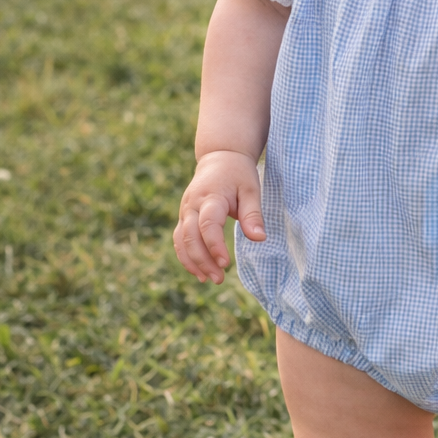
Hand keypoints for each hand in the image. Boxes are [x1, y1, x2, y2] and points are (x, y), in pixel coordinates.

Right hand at [173, 150, 265, 283]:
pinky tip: (198, 272)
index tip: (226, 264)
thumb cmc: (239, 174)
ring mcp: (185, 210)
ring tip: (210, 279)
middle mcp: (193, 204)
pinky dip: (186, 256)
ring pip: (181, 240)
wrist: (220, 157)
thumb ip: (253, 214)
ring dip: (193, 262)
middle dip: (203, 260)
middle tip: (219, 279)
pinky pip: (179, 239)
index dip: (215, 245)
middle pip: (191, 236)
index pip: (208, 224)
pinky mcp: (184, 216)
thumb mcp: (251, 190)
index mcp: (211, 196)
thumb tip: (259, 238)